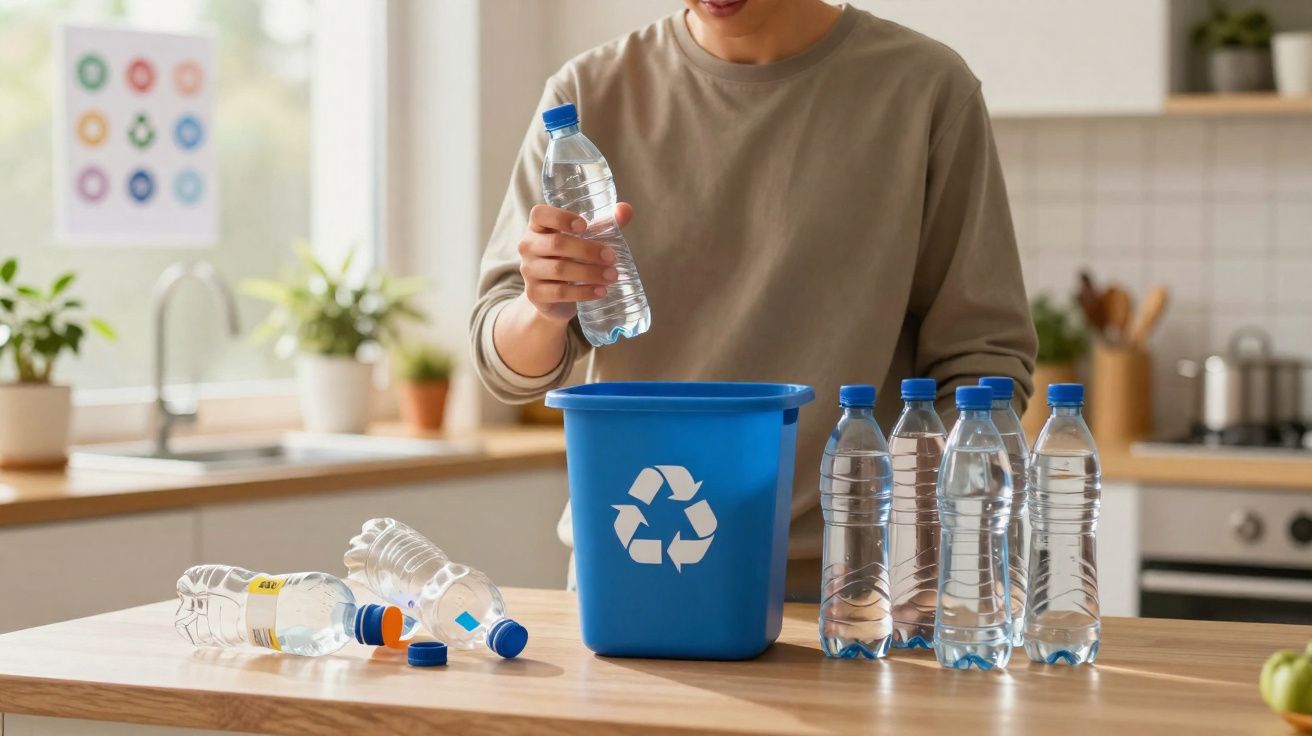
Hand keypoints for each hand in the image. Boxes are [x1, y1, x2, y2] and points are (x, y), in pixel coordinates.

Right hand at [517, 203, 632, 321]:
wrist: (554, 297)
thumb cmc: (570, 259)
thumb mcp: (586, 240)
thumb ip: (605, 224)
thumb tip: (626, 209)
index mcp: (538, 227)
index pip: (540, 214)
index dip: (560, 217)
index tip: (585, 225)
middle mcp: (528, 246)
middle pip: (556, 244)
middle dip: (587, 250)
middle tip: (612, 257)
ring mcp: (529, 271)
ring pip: (559, 269)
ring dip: (589, 272)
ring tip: (612, 276)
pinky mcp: (535, 294)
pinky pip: (560, 292)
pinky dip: (583, 292)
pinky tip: (601, 291)